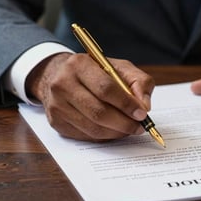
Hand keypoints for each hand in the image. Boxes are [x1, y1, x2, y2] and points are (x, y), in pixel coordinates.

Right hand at [26, 53, 154, 140]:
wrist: (59, 76)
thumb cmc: (94, 71)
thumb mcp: (119, 67)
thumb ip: (139, 81)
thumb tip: (144, 105)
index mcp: (78, 64)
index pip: (105, 88)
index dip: (126, 104)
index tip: (142, 113)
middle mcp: (63, 84)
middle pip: (99, 112)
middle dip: (124, 123)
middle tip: (139, 126)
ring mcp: (57, 105)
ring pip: (93, 128)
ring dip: (117, 132)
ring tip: (129, 129)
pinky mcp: (57, 122)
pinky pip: (86, 136)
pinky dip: (105, 136)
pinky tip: (114, 130)